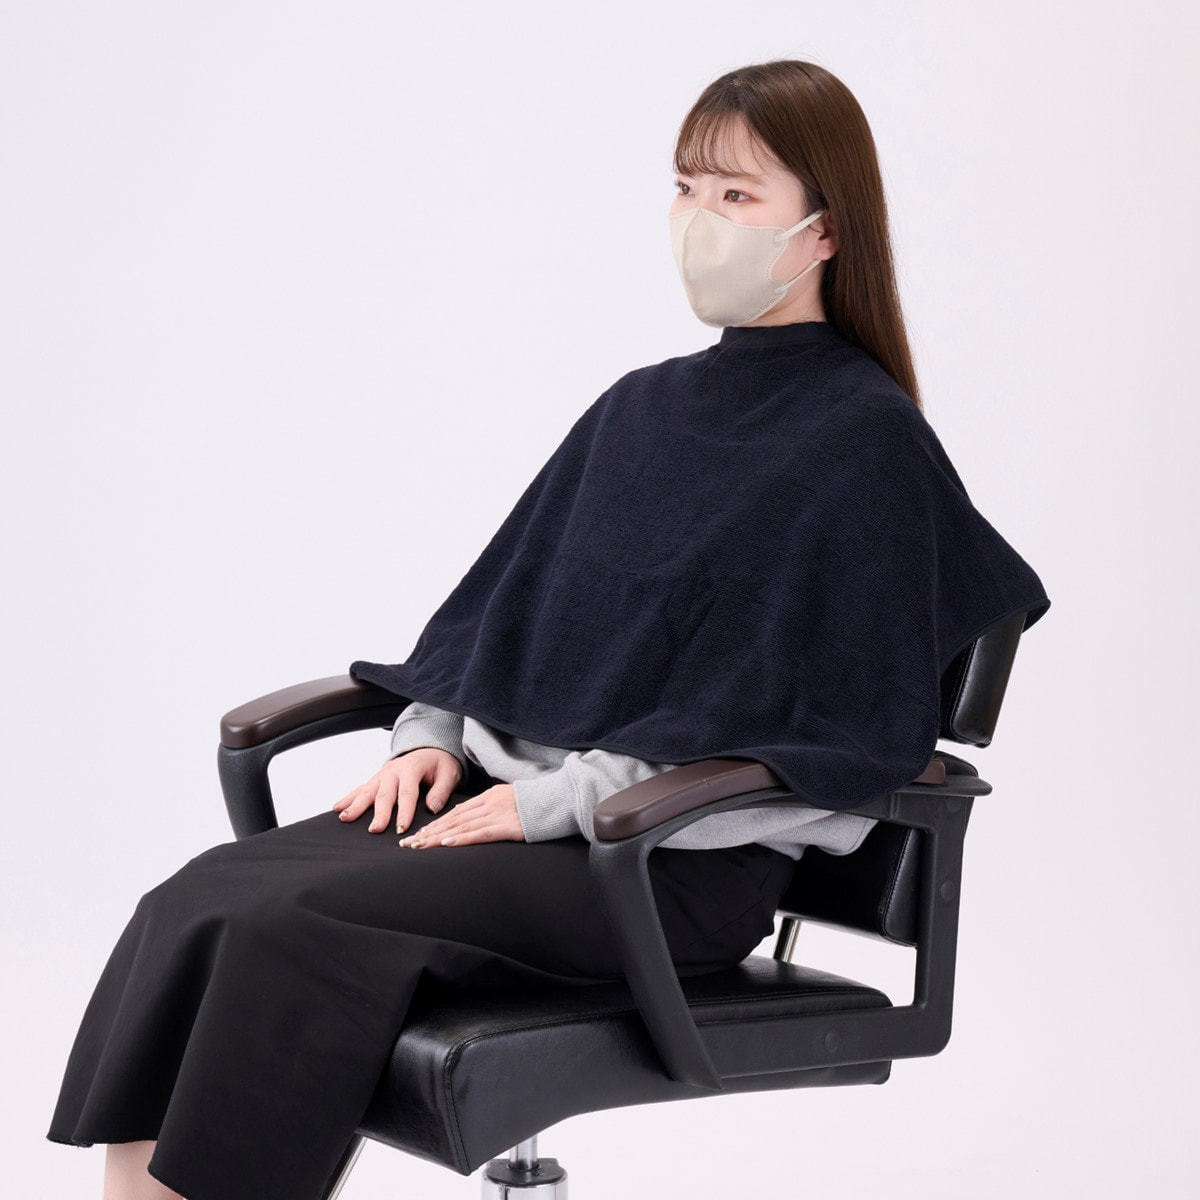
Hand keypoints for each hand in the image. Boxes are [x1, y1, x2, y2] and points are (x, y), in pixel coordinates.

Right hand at [332, 747, 463, 834]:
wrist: (430, 750)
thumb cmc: (441, 765)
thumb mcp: (449, 774)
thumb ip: (442, 790)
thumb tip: (432, 808)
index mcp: (412, 768)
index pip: (408, 792)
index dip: (405, 811)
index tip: (402, 828)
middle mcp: (393, 770)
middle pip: (385, 793)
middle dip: (379, 813)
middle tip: (375, 830)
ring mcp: (382, 774)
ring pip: (367, 791)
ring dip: (356, 805)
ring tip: (345, 818)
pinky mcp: (376, 779)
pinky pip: (360, 789)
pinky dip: (348, 798)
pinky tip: (337, 808)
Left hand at [398, 782, 525, 848]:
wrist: (560, 799)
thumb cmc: (537, 804)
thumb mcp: (510, 800)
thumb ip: (491, 807)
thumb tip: (472, 818)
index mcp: (489, 797)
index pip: (456, 812)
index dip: (436, 823)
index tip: (419, 834)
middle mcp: (489, 804)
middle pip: (453, 819)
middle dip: (429, 832)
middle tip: (408, 843)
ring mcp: (498, 814)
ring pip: (461, 827)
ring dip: (438, 837)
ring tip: (420, 846)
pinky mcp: (508, 827)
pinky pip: (481, 833)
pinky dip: (462, 838)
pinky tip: (447, 843)